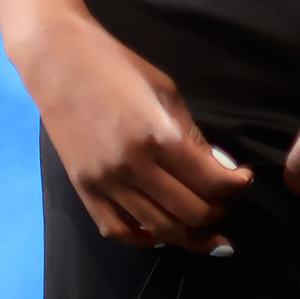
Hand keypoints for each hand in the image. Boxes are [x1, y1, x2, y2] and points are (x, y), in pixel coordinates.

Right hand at [28, 16, 250, 252]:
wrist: (56, 59)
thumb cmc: (115, 65)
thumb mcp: (165, 91)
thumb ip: (193, 135)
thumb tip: (219, 168)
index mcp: (159, 137)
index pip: (212, 183)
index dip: (236, 187)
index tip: (242, 179)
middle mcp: (133, 167)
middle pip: (192, 214)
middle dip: (220, 212)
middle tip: (226, 202)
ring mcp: (105, 183)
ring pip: (160, 231)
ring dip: (191, 235)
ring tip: (206, 229)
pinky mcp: (83, 189)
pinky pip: (118, 231)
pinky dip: (144, 239)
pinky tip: (161, 232)